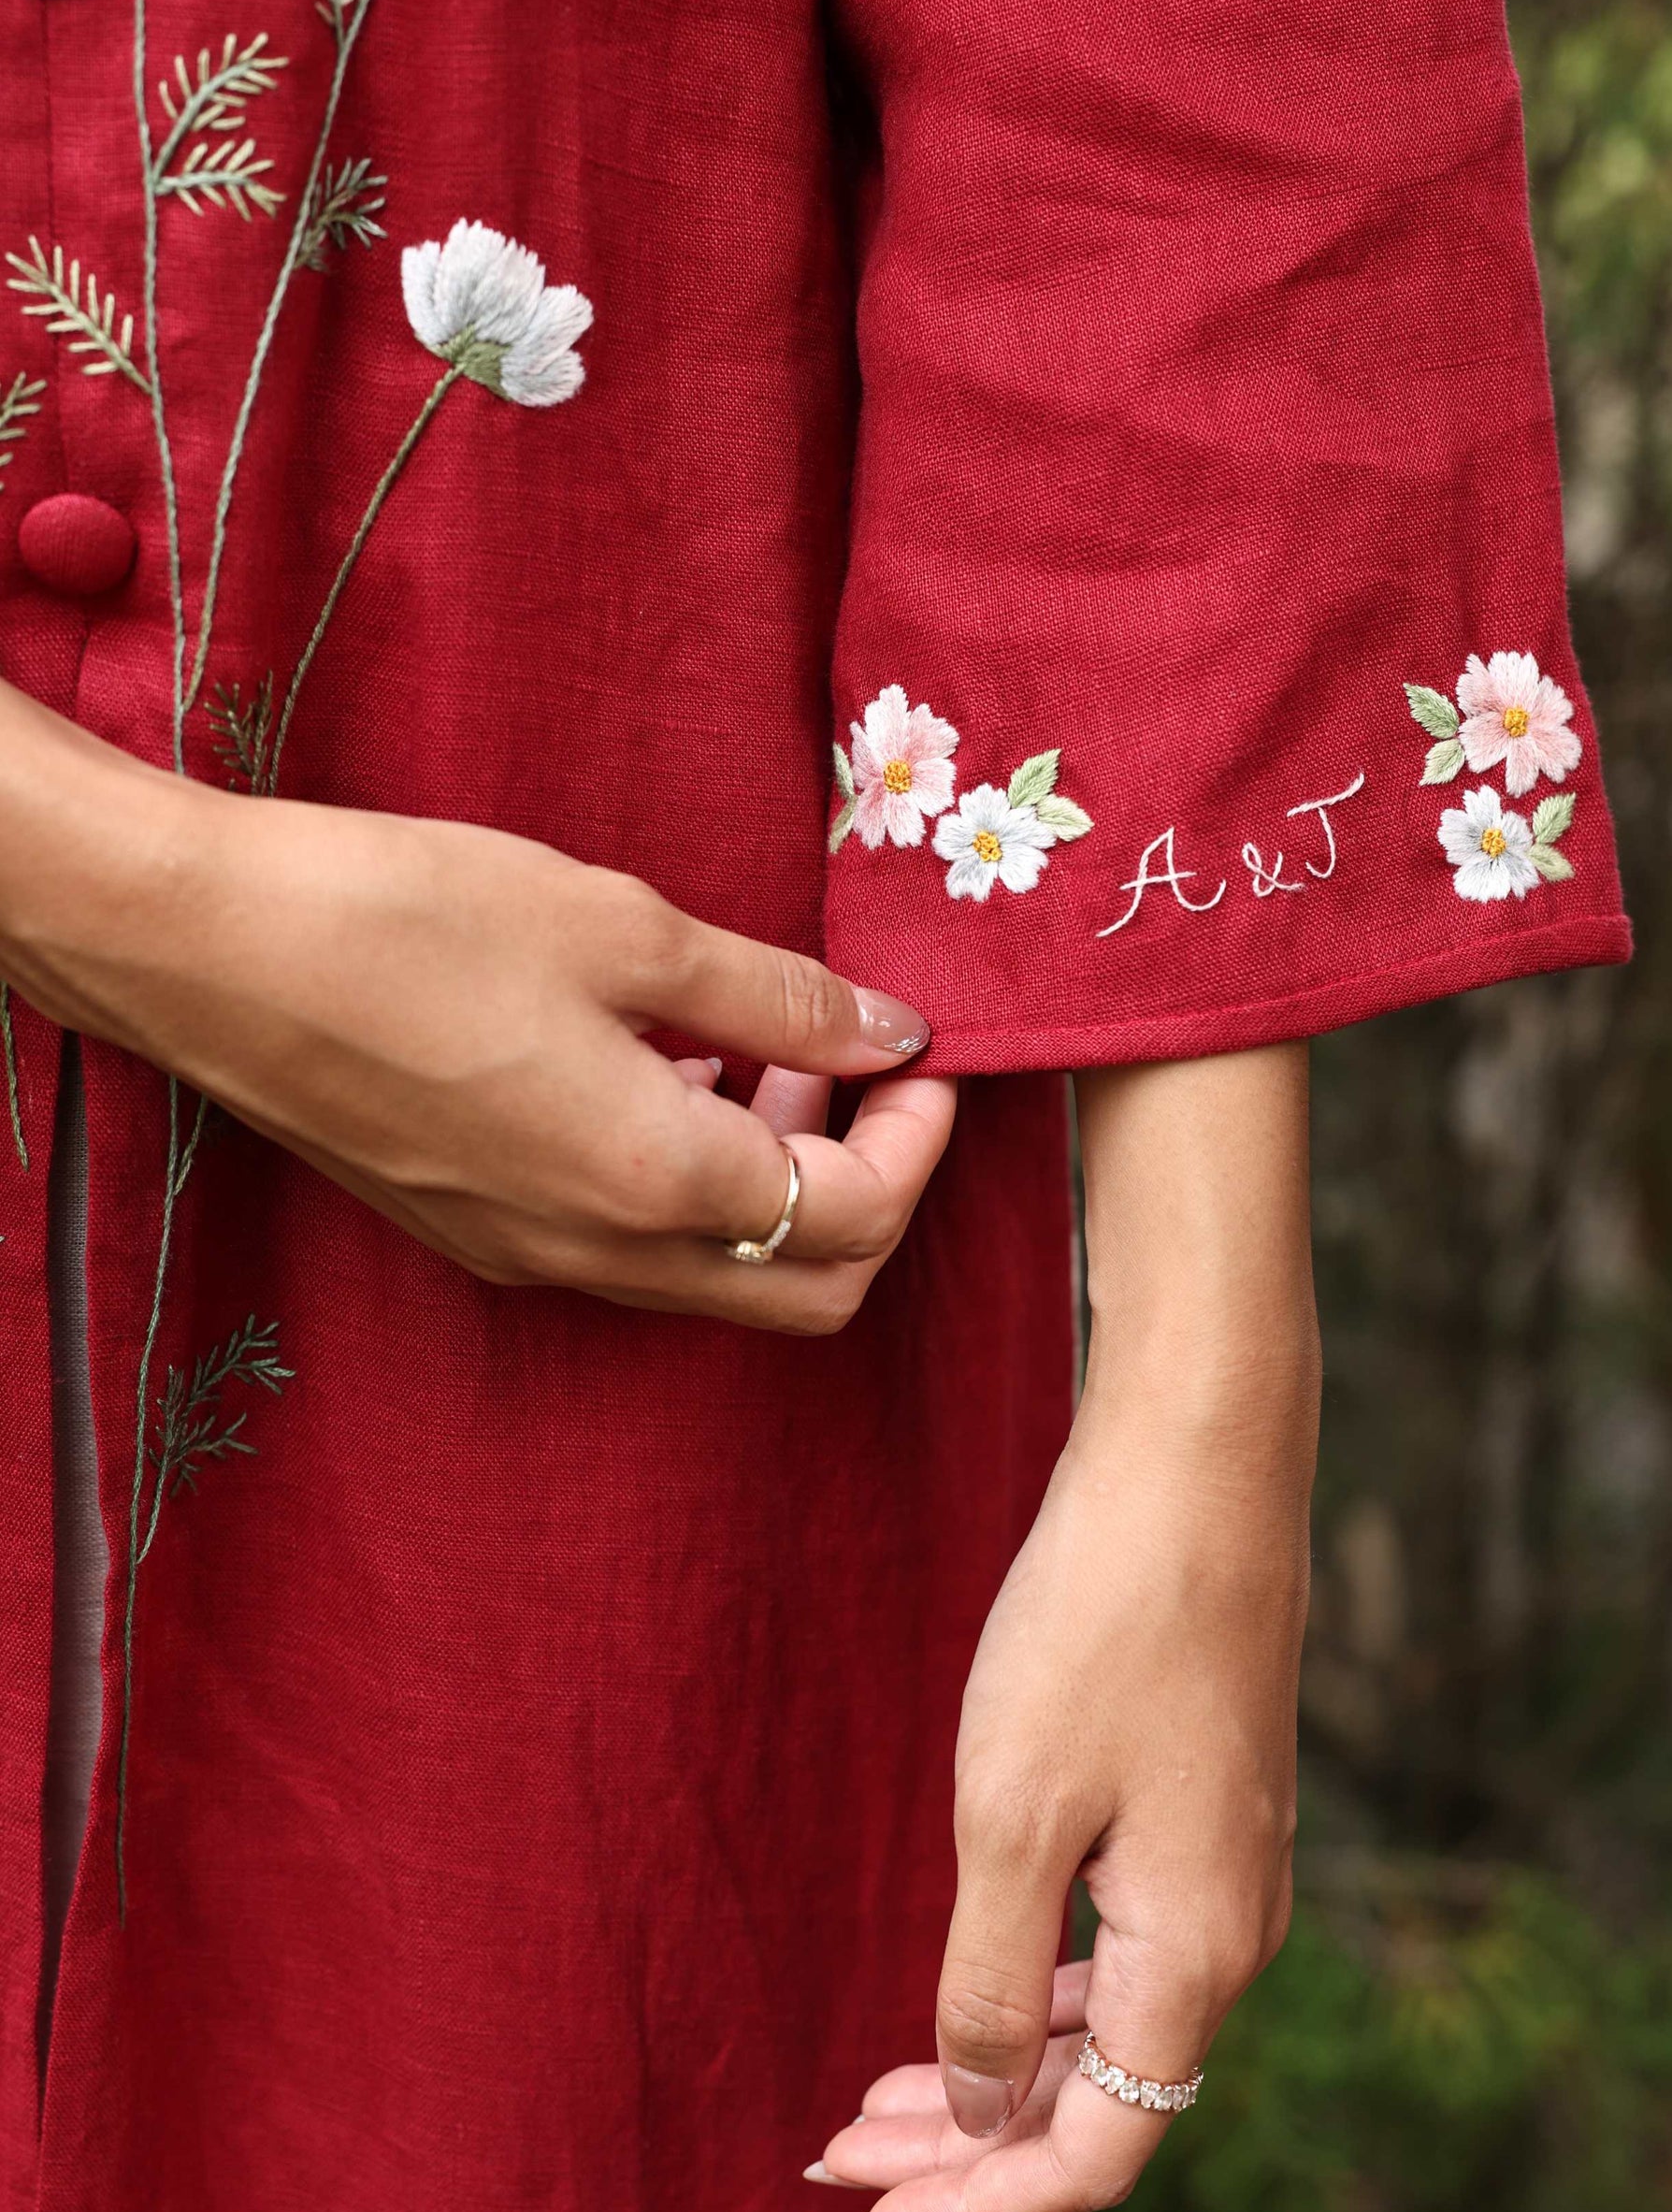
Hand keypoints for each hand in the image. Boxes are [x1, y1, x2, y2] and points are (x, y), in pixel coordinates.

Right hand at [0, 689, 952, 1332]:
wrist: (208, 953)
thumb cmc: (410, 920)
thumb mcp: (624, 930)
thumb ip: (778, 996)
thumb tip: (894, 1032)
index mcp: (661, 1184)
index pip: (861, 1220)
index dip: (920, 1138)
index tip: (923, 1052)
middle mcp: (602, 1254)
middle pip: (808, 1290)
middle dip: (869, 1188)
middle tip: (863, 1069)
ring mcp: (532, 1258)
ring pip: (716, 1275)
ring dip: (776, 1181)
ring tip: (763, 1045)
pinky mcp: (477, 1232)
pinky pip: (629, 1247)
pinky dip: (688, 1180)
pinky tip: (661, 1062)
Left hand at [804, 1047, 1316, 2211]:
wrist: (1199, 1455)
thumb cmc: (1103, 1622)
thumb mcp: (1014, 1815)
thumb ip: (996, 1981)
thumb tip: (986, 2109)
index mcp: (1200, 1951)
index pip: (1095, 2149)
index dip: (978, 2200)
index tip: (861, 2207)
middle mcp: (1234, 1926)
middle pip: (1103, 2093)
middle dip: (967, 2138)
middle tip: (836, 2149)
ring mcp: (1228, 1858)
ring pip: (1110, 2017)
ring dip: (996, 2060)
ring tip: (878, 2082)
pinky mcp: (1207, 1796)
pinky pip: (1122, 1942)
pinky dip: (1036, 1981)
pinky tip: (973, 1967)